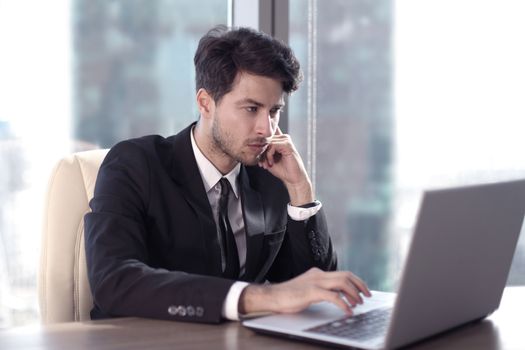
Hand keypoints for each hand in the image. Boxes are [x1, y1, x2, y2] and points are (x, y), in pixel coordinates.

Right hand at [239, 268, 370, 315]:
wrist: (272, 297)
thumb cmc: (288, 296)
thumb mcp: (308, 290)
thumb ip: (321, 289)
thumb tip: (337, 296)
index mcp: (318, 273)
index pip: (342, 273)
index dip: (356, 281)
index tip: (363, 291)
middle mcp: (318, 275)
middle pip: (346, 275)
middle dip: (360, 285)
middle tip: (367, 296)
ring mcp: (315, 282)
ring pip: (342, 282)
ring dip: (354, 293)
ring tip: (358, 304)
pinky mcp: (311, 292)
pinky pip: (333, 296)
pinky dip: (343, 304)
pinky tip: (347, 311)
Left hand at [258, 127, 313, 205]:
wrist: (292, 179)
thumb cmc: (282, 170)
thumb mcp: (268, 159)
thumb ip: (262, 151)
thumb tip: (252, 146)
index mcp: (279, 140)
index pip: (265, 136)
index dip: (259, 147)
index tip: (260, 161)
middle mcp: (283, 138)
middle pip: (264, 139)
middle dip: (261, 153)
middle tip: (262, 164)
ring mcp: (286, 140)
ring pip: (267, 142)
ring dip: (264, 155)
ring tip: (267, 165)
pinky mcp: (287, 145)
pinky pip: (272, 145)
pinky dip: (269, 155)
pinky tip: (271, 163)